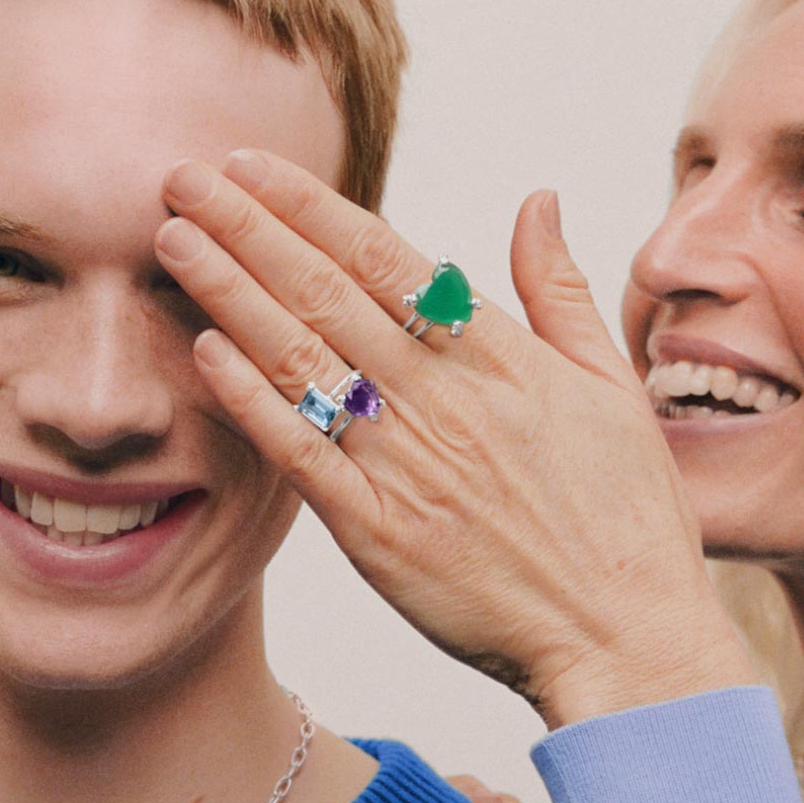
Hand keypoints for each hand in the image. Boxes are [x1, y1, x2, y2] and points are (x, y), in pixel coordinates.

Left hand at [157, 152, 757, 726]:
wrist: (626, 636)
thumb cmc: (629, 518)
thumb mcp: (612, 387)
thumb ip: (561, 291)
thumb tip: (538, 199)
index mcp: (500, 358)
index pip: (387, 259)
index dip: (311, 207)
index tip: (251, 167)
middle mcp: (446, 401)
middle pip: (328, 295)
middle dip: (248, 230)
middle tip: (181, 180)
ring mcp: (409, 467)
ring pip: (305, 362)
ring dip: (232, 296)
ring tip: (174, 244)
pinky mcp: (381, 536)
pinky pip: (304, 457)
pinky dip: (254, 402)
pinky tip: (207, 354)